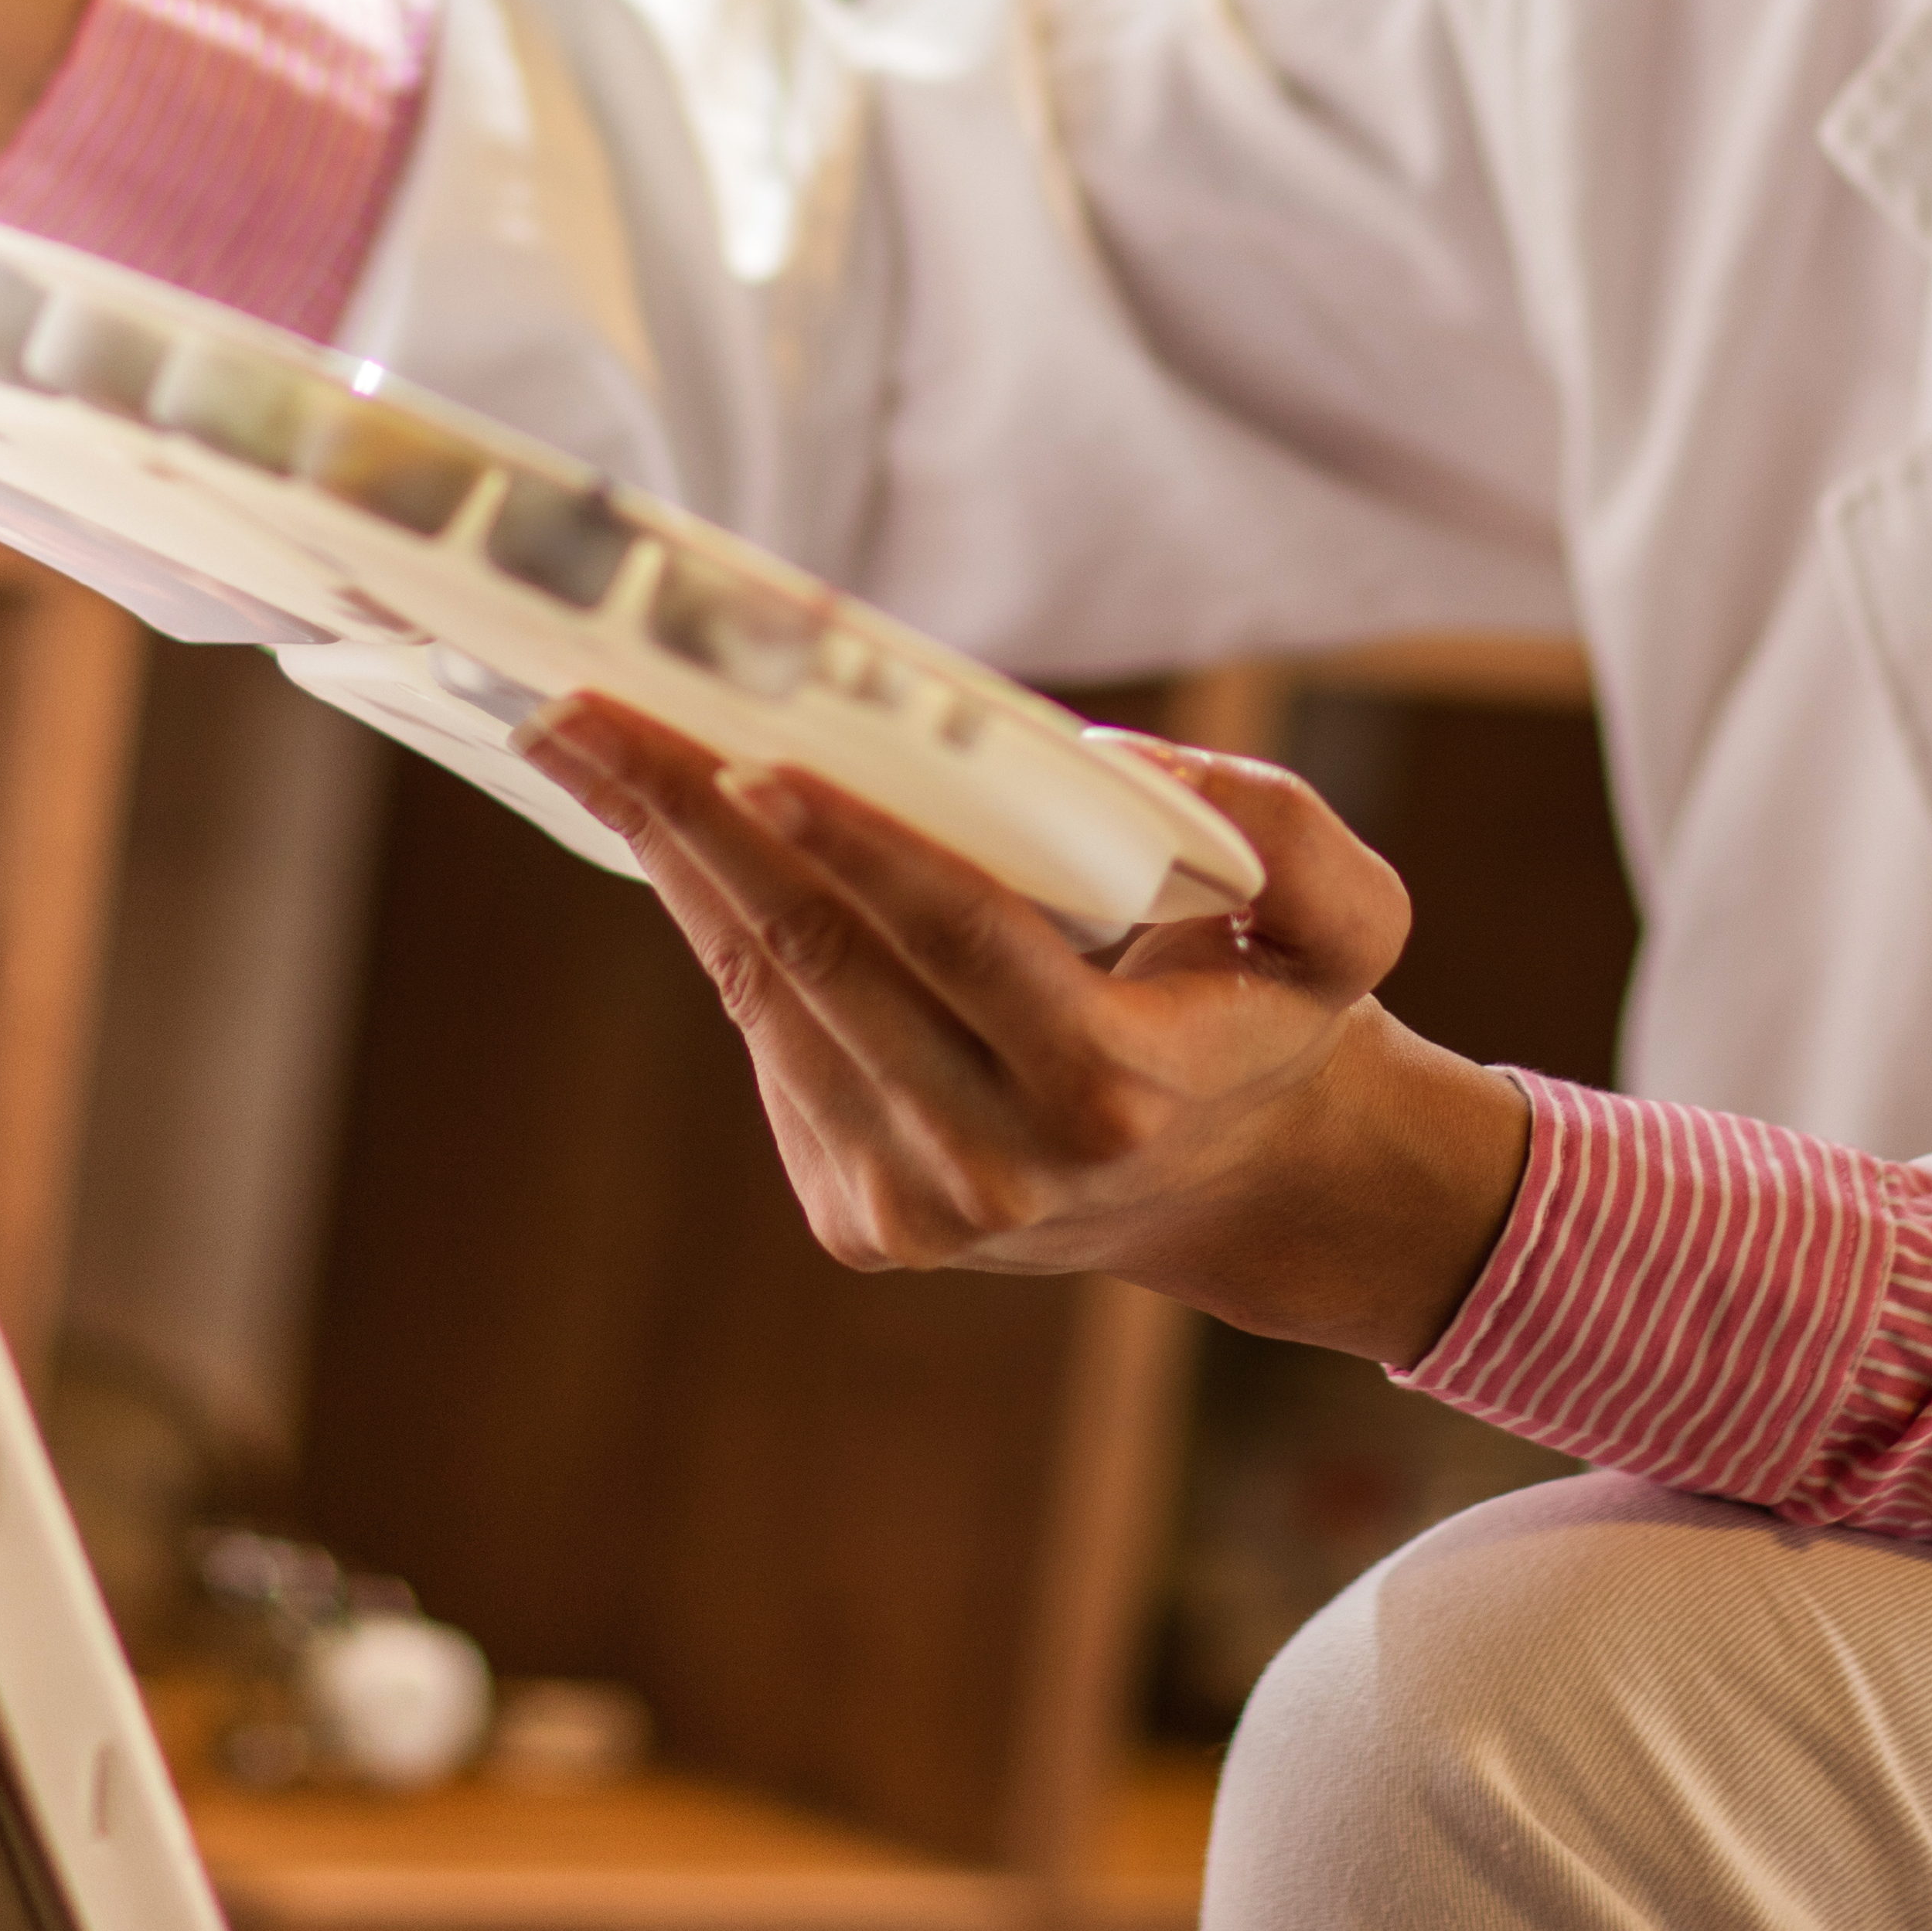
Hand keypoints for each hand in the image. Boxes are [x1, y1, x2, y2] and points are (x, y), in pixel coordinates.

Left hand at [514, 698, 1537, 1365]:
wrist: (1230, 1182)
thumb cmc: (1267, 1011)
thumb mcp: (1345, 923)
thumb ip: (1285, 836)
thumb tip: (1111, 767)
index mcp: (1110, 1090)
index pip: (958, 940)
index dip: (853, 843)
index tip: (752, 750)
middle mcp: (997, 1168)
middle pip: (817, 961)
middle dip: (688, 823)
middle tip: (585, 711)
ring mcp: (915, 1207)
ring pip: (766, 999)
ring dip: (670, 862)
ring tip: (588, 744)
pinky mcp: (857, 1219)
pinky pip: (771, 1039)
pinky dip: (719, 925)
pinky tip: (676, 833)